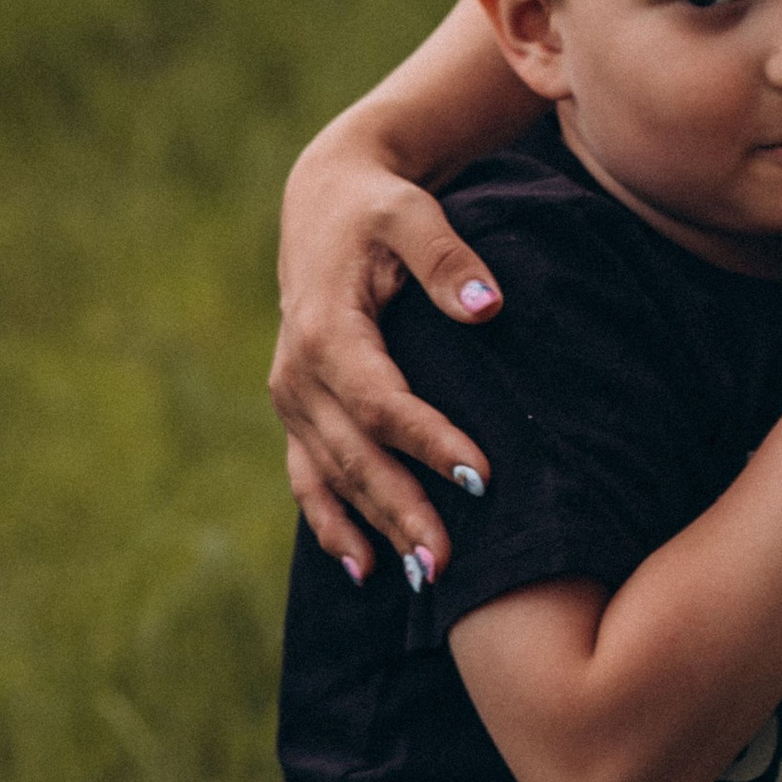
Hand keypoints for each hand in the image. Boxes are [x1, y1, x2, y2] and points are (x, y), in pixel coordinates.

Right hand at [270, 129, 497, 580]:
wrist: (325, 201)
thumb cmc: (379, 206)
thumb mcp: (412, 211)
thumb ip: (447, 256)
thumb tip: (487, 306)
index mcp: (326, 327)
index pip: (381, 400)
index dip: (428, 442)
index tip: (481, 476)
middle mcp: (298, 373)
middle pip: (354, 455)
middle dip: (401, 510)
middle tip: (448, 563)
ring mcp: (293, 398)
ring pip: (331, 478)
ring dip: (372, 529)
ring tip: (420, 581)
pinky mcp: (299, 411)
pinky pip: (309, 478)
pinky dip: (333, 525)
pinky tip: (366, 568)